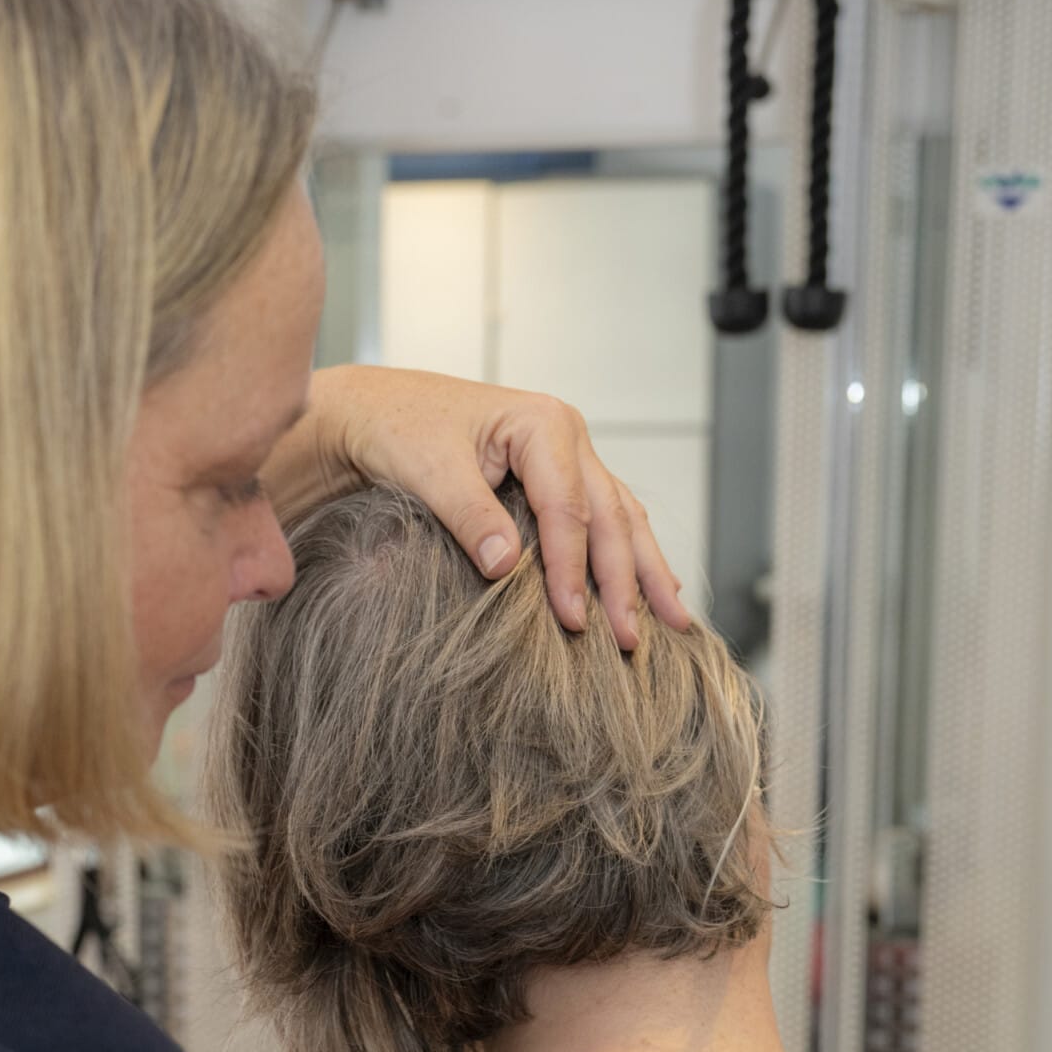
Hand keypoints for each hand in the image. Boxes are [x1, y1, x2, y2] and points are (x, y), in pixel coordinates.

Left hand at [270, 365, 689, 647]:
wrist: (377, 412)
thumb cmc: (399, 431)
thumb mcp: (428, 470)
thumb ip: (468, 515)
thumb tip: (504, 566)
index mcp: (543, 425)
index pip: (570, 509)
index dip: (574, 570)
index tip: (573, 622)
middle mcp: (569, 437)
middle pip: (610, 517)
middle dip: (627, 582)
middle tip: (635, 640)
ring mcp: (571, 457)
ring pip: (622, 519)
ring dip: (646, 572)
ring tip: (674, 621)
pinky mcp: (561, 480)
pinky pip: (608, 520)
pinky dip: (631, 556)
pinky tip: (656, 590)